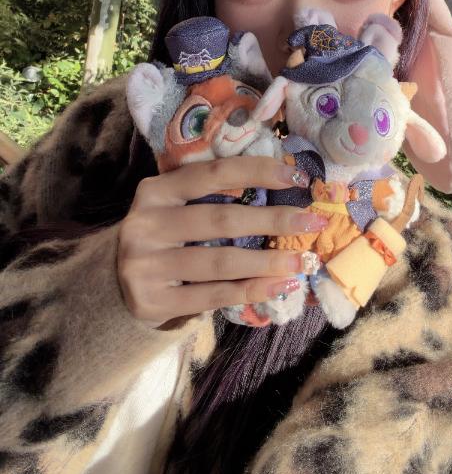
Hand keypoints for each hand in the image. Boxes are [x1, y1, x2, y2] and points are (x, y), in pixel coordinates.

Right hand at [118, 156, 320, 326]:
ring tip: (303, 260)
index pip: (213, 175)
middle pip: (222, 220)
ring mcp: (146, 265)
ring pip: (221, 261)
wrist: (115, 283)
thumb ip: (211, 194)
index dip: (257, 171)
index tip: (297, 175)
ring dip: (269, 261)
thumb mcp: (174, 206)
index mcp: (155, 190)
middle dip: (274, 220)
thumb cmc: (163, 237)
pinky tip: (280, 286)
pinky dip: (251, 290)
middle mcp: (146, 224)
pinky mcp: (152, 301)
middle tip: (313, 221)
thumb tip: (281, 183)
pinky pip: (213, 295)